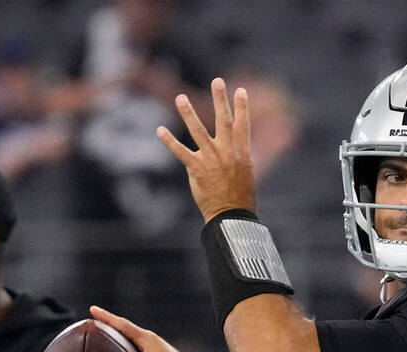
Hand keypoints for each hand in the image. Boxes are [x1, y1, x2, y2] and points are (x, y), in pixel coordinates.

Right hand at [89, 305, 220, 351]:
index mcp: (148, 339)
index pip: (122, 325)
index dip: (106, 317)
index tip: (92, 309)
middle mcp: (149, 342)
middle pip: (124, 329)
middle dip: (108, 324)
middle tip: (91, 320)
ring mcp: (152, 351)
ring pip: (129, 340)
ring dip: (115, 337)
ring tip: (100, 337)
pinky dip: (121, 351)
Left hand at [156, 77, 255, 221]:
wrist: (230, 216)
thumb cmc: (240, 198)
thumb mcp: (246, 174)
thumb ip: (238, 157)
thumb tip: (234, 146)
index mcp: (242, 154)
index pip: (243, 125)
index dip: (242, 107)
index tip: (240, 90)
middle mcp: (227, 152)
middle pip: (224, 121)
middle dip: (220, 99)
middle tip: (217, 81)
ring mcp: (211, 159)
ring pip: (198, 131)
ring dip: (188, 113)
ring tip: (180, 97)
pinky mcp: (196, 169)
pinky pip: (181, 152)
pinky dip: (169, 141)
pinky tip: (160, 130)